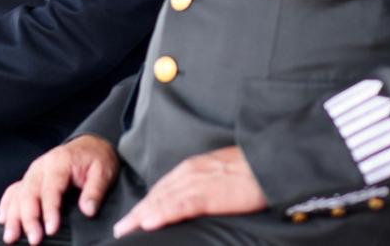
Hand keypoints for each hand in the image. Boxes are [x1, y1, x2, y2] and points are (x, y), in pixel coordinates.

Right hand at [0, 134, 119, 244]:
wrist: (90, 145)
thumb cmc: (96, 158)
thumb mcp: (103, 171)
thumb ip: (95, 190)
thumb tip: (88, 210)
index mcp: (60, 162)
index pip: (51, 188)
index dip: (49, 210)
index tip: (51, 229)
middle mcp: (41, 166)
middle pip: (30, 193)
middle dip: (29, 218)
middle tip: (33, 239)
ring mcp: (33, 172)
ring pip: (18, 194)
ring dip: (13, 216)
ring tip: (11, 236)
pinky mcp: (30, 178)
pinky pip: (14, 190)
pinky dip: (7, 204)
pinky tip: (4, 219)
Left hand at [112, 145, 266, 237]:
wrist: (270, 160)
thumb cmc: (252, 169)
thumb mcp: (221, 172)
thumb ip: (205, 184)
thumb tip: (197, 199)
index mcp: (192, 168)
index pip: (161, 188)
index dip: (145, 204)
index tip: (132, 218)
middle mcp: (190, 173)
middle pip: (156, 195)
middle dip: (137, 212)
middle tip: (119, 230)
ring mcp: (198, 182)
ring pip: (162, 201)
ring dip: (141, 216)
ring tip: (125, 230)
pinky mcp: (210, 193)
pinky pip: (181, 205)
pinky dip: (163, 214)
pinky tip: (149, 223)